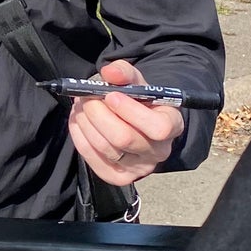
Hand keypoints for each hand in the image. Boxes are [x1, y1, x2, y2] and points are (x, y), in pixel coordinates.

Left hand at [67, 58, 184, 187]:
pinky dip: (79, 136)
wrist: (136, 122)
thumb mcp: (137, 81)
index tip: (110, 95)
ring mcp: (139, 168)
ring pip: (104, 147)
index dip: (130, 111)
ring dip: (85, 122)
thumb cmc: (139, 100)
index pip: (157, 127)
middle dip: (98, 114)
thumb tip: (109, 73)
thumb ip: (124, 73)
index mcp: (172, 126)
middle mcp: (159, 151)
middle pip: (123, 138)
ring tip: (81, 105)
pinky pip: (92, 158)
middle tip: (86, 97)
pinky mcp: (118, 177)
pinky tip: (78, 121)